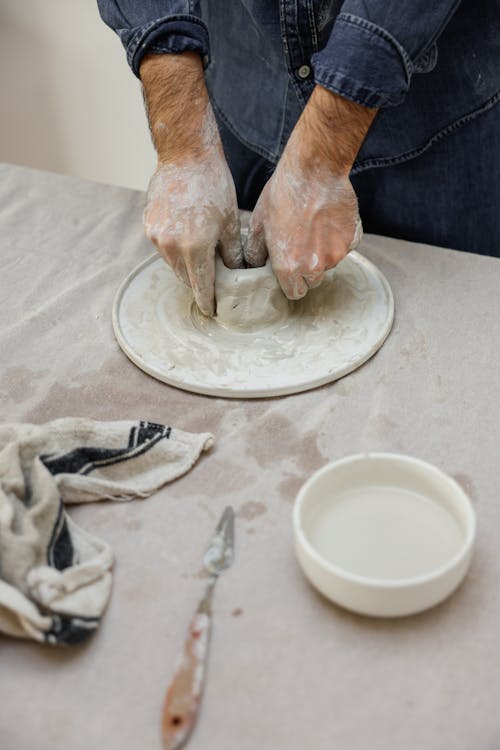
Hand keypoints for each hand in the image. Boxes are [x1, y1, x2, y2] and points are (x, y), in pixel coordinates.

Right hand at [140, 53, 240, 315]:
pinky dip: (175, 251)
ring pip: (172, 265)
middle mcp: (172, 246)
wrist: (185, 156)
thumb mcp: (231, 221)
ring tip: (200, 262)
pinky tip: (187, 241)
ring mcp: (156, 236)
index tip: (212, 313)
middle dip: (197, 284)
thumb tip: (234, 273)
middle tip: (211, 288)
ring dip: (185, 268)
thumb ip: (231, 253)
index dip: (208, 302)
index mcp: (196, 248)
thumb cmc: (214, 185)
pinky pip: (163, 249)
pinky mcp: (148, 225)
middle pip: (185, 278)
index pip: (201, 287)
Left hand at [245, 87, 375, 299]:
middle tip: (300, 244)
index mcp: (289, 268)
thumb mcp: (258, 224)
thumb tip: (255, 267)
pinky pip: (346, 246)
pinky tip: (328, 218)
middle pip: (313, 281)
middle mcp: (315, 267)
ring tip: (313, 226)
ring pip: (330, 263)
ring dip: (322, 252)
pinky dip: (339, 238)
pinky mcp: (352, 240)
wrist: (314, 169)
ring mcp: (336, 254)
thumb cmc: (282, 194)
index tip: (289, 269)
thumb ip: (256, 253)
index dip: (291, 283)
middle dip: (307, 269)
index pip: (295, 293)